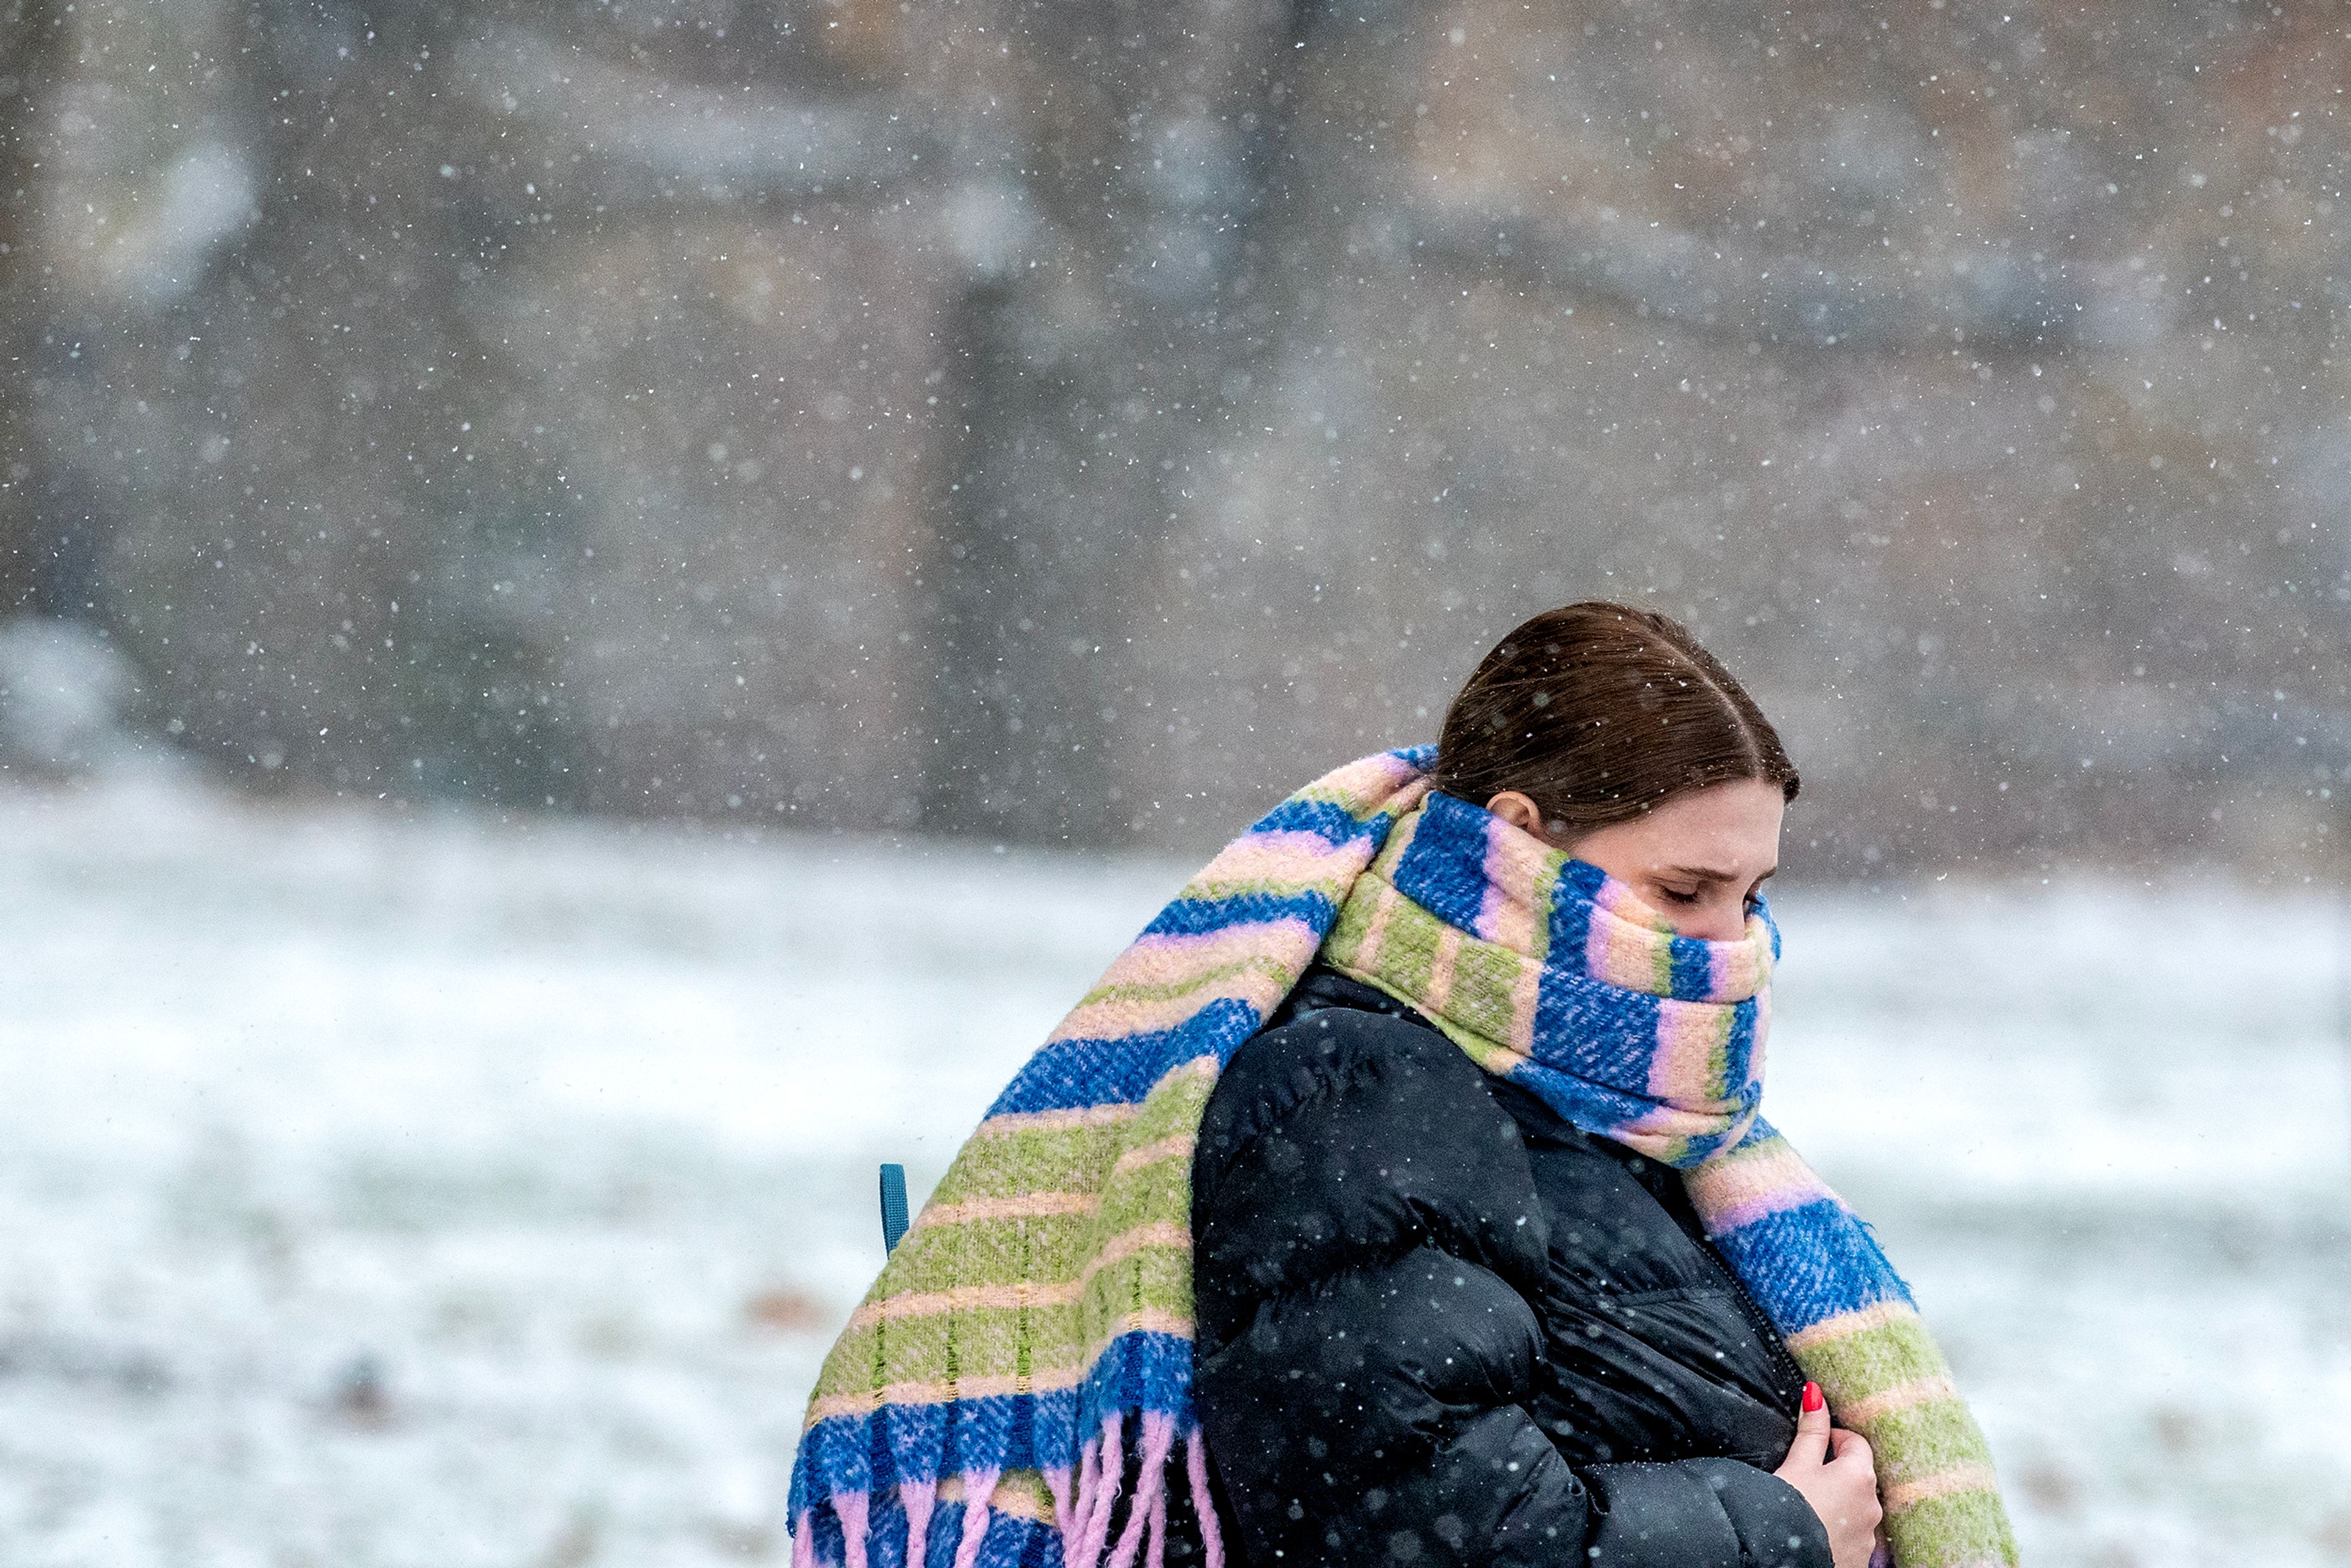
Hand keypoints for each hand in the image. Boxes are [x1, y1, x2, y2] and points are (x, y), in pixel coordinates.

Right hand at [1771, 1381, 1883, 1567]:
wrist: (1785, 1557)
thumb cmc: (1790, 1506)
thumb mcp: (1797, 1463)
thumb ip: (1811, 1429)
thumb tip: (1816, 1393)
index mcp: (1860, 1474)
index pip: (1856, 1442)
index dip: (1834, 1437)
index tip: (1815, 1443)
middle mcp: (1873, 1504)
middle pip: (1859, 1474)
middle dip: (1837, 1469)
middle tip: (1807, 1473)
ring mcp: (1869, 1533)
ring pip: (1857, 1505)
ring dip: (1840, 1499)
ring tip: (1810, 1503)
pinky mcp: (1862, 1555)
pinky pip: (1854, 1532)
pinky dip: (1840, 1525)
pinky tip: (1817, 1527)